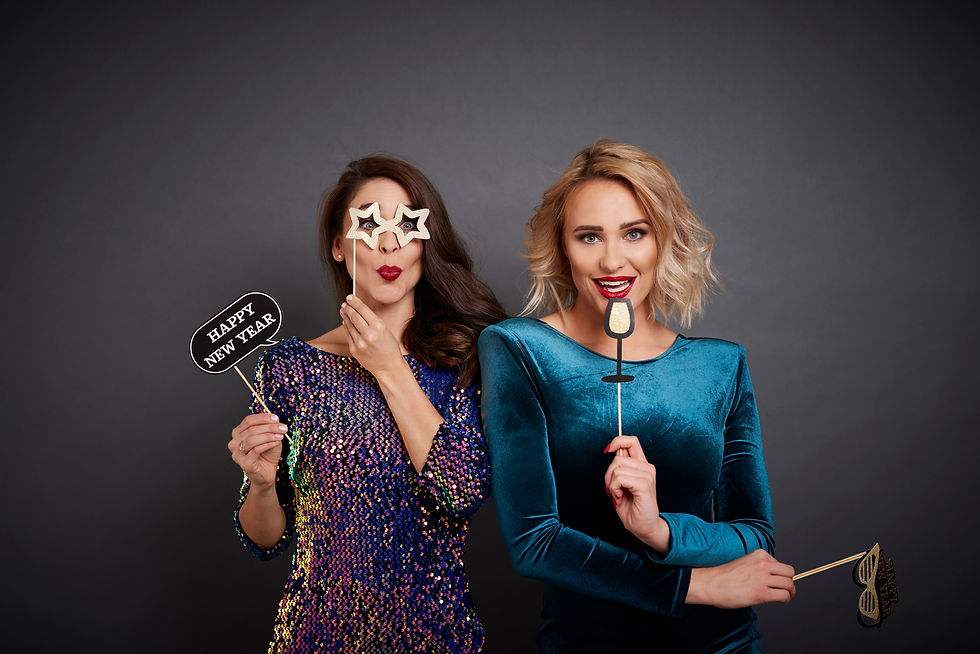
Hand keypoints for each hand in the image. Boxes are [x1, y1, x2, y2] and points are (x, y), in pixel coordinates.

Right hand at [229, 413, 286, 488]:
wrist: (267, 472)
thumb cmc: (267, 454)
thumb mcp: (271, 436)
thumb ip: (270, 427)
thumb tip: (274, 418)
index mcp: (238, 433)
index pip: (248, 421)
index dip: (263, 418)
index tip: (276, 418)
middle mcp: (234, 443)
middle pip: (250, 429)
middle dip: (269, 427)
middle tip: (283, 428)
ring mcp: (237, 454)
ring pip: (251, 439)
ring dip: (268, 436)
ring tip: (280, 436)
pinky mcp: (244, 463)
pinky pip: (255, 450)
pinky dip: (267, 444)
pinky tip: (276, 443)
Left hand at [340, 294, 405, 377]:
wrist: (389, 367)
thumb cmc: (389, 348)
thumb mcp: (386, 330)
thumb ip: (373, 321)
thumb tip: (359, 310)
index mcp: (379, 327)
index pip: (363, 310)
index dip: (355, 302)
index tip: (350, 297)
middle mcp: (369, 334)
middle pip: (354, 316)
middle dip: (348, 307)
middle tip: (345, 303)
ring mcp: (360, 343)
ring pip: (349, 325)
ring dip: (345, 316)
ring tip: (343, 310)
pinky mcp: (354, 350)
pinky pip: (348, 334)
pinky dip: (346, 327)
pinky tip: (345, 322)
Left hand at [603, 435, 669, 551]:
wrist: (644, 528)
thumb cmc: (632, 508)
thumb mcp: (622, 484)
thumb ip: (619, 468)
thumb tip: (611, 452)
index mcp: (642, 465)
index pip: (631, 441)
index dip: (617, 441)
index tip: (607, 451)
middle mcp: (647, 467)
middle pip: (618, 457)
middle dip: (608, 474)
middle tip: (612, 489)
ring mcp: (647, 475)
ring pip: (617, 468)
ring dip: (611, 484)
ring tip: (618, 495)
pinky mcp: (644, 485)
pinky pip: (619, 478)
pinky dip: (615, 489)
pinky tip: (620, 498)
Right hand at [687, 549, 795, 607]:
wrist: (710, 584)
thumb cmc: (723, 576)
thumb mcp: (744, 563)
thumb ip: (758, 566)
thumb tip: (771, 577)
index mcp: (759, 555)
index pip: (780, 564)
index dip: (780, 574)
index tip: (776, 581)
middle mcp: (763, 564)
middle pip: (789, 572)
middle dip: (789, 582)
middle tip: (787, 589)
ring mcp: (762, 578)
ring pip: (789, 584)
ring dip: (790, 592)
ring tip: (786, 597)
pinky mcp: (761, 593)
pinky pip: (784, 595)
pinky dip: (786, 599)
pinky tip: (781, 601)